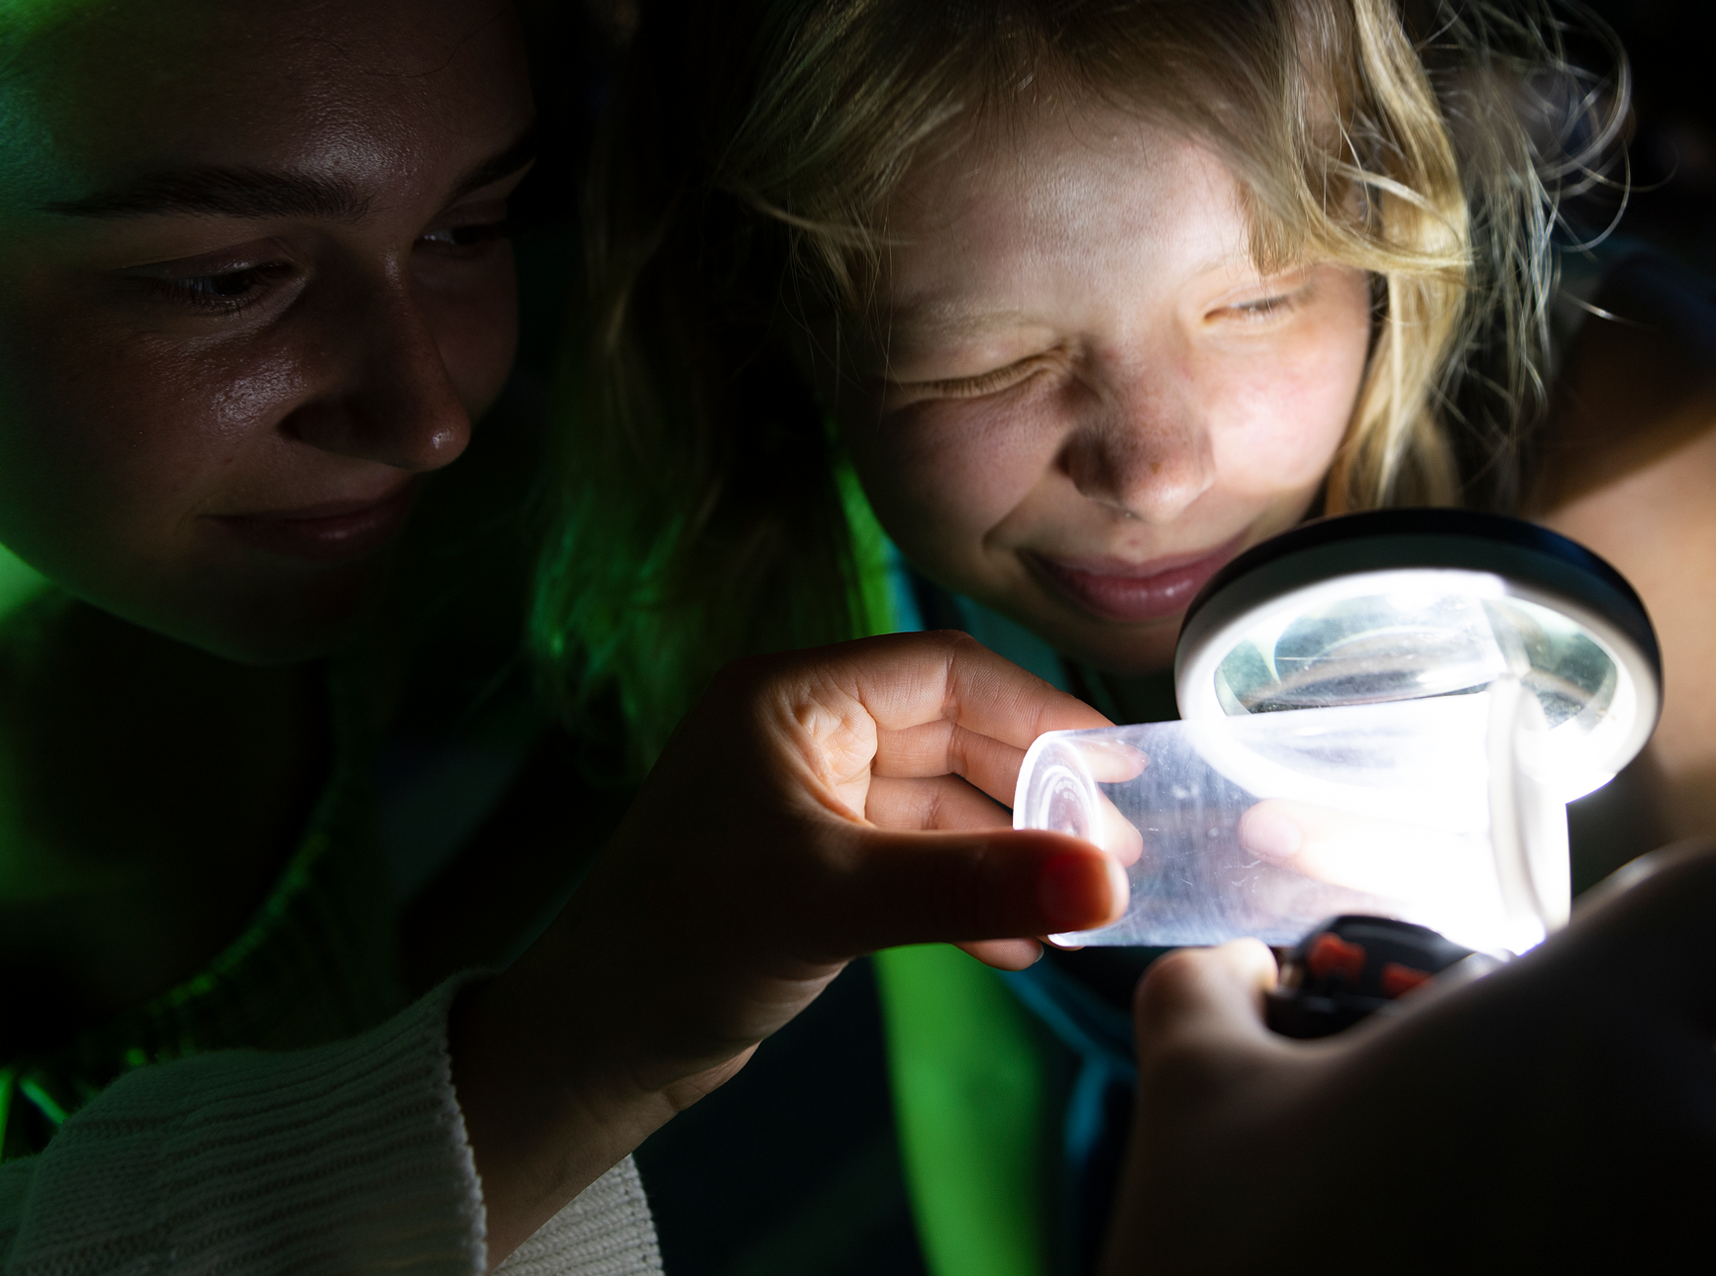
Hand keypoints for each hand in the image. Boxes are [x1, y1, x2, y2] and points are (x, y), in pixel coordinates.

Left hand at [453, 631, 1127, 1264]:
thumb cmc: (686, 941)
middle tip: (1117, 850)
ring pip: (940, 803)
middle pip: (952, 735)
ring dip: (1009, 851)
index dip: (1036, 713)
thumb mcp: (838, 899)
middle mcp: (804, 732)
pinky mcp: (817, 861)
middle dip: (1034, 792)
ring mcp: (812, 797)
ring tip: (1083, 905)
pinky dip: (967, 892)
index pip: (944, 672)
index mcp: (792, 697)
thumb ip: (973, 884)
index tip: (1118, 764)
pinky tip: (1018, 942)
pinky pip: (915, 857)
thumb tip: (1106, 881)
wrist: (598, 1042)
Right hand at [1102, 841, 1715, 1273]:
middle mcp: (1693, 1148)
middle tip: (1634, 1096)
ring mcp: (1706, 1267)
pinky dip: (1663, 1247)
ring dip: (1689, 1178)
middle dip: (1703, 1052)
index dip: (1706, 915)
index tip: (1660, 958)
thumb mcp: (1197, 1105)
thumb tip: (1232, 971)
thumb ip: (1213, 998)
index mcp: (1577, 1037)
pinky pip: (1700, 1257)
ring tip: (1604, 1210)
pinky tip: (1579, 1267)